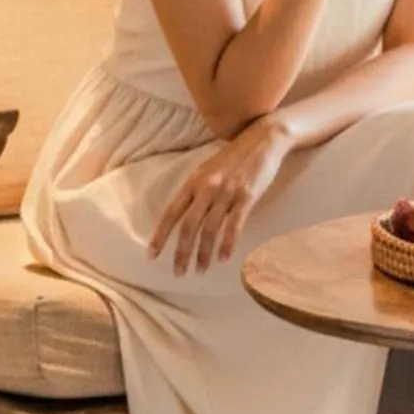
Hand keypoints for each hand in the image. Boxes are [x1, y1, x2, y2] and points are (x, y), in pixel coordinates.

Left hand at [148, 117, 295, 275]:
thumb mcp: (208, 169)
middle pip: (189, 226)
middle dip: (182, 252)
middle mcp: (206, 188)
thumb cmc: (234, 157)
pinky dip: (227, 244)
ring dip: (204, 254)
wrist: (262, 139)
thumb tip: (185, 215)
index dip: (161, 235)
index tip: (152, 255)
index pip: (171, 213)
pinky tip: (224, 258)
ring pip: (210, 230)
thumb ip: (197, 190)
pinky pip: (234, 226)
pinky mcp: (246, 196)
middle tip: (179, 273)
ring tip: (200, 270)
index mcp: (193, 181)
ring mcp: (227, 192)